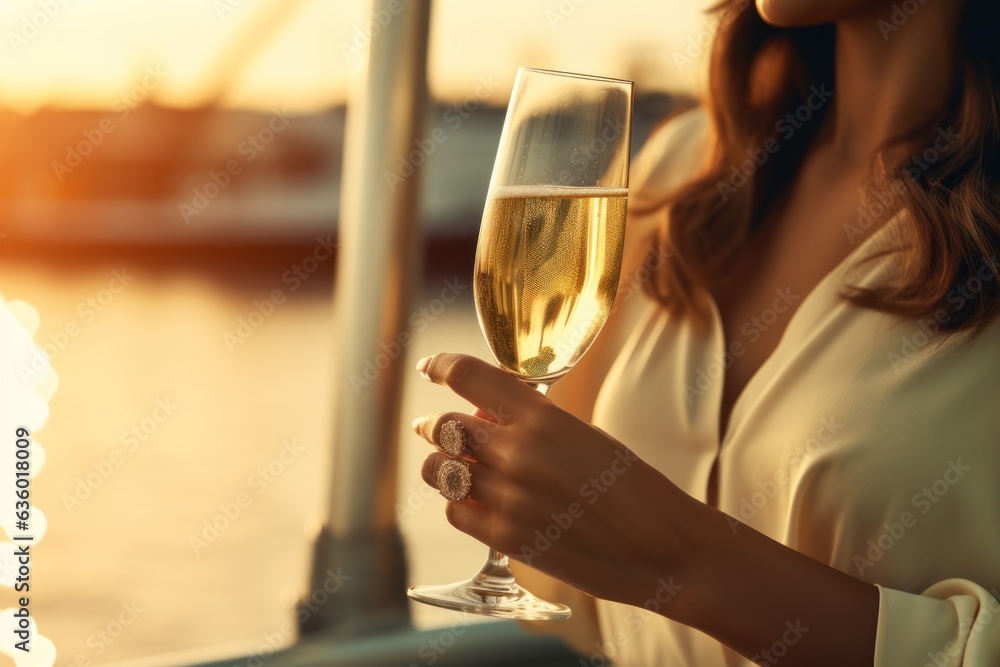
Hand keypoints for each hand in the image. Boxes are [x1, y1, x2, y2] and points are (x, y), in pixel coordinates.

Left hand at [411, 352, 702, 606]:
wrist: (664, 547)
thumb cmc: (632, 486)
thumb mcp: (585, 436)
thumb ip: (533, 423)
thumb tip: (484, 416)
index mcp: (543, 417)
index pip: (468, 375)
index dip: (441, 365)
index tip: (430, 367)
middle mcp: (518, 452)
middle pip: (445, 426)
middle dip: (436, 426)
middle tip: (432, 429)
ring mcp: (509, 497)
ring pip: (438, 470)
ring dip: (441, 466)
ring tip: (451, 468)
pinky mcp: (507, 538)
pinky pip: (455, 512)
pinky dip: (458, 504)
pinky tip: (474, 502)